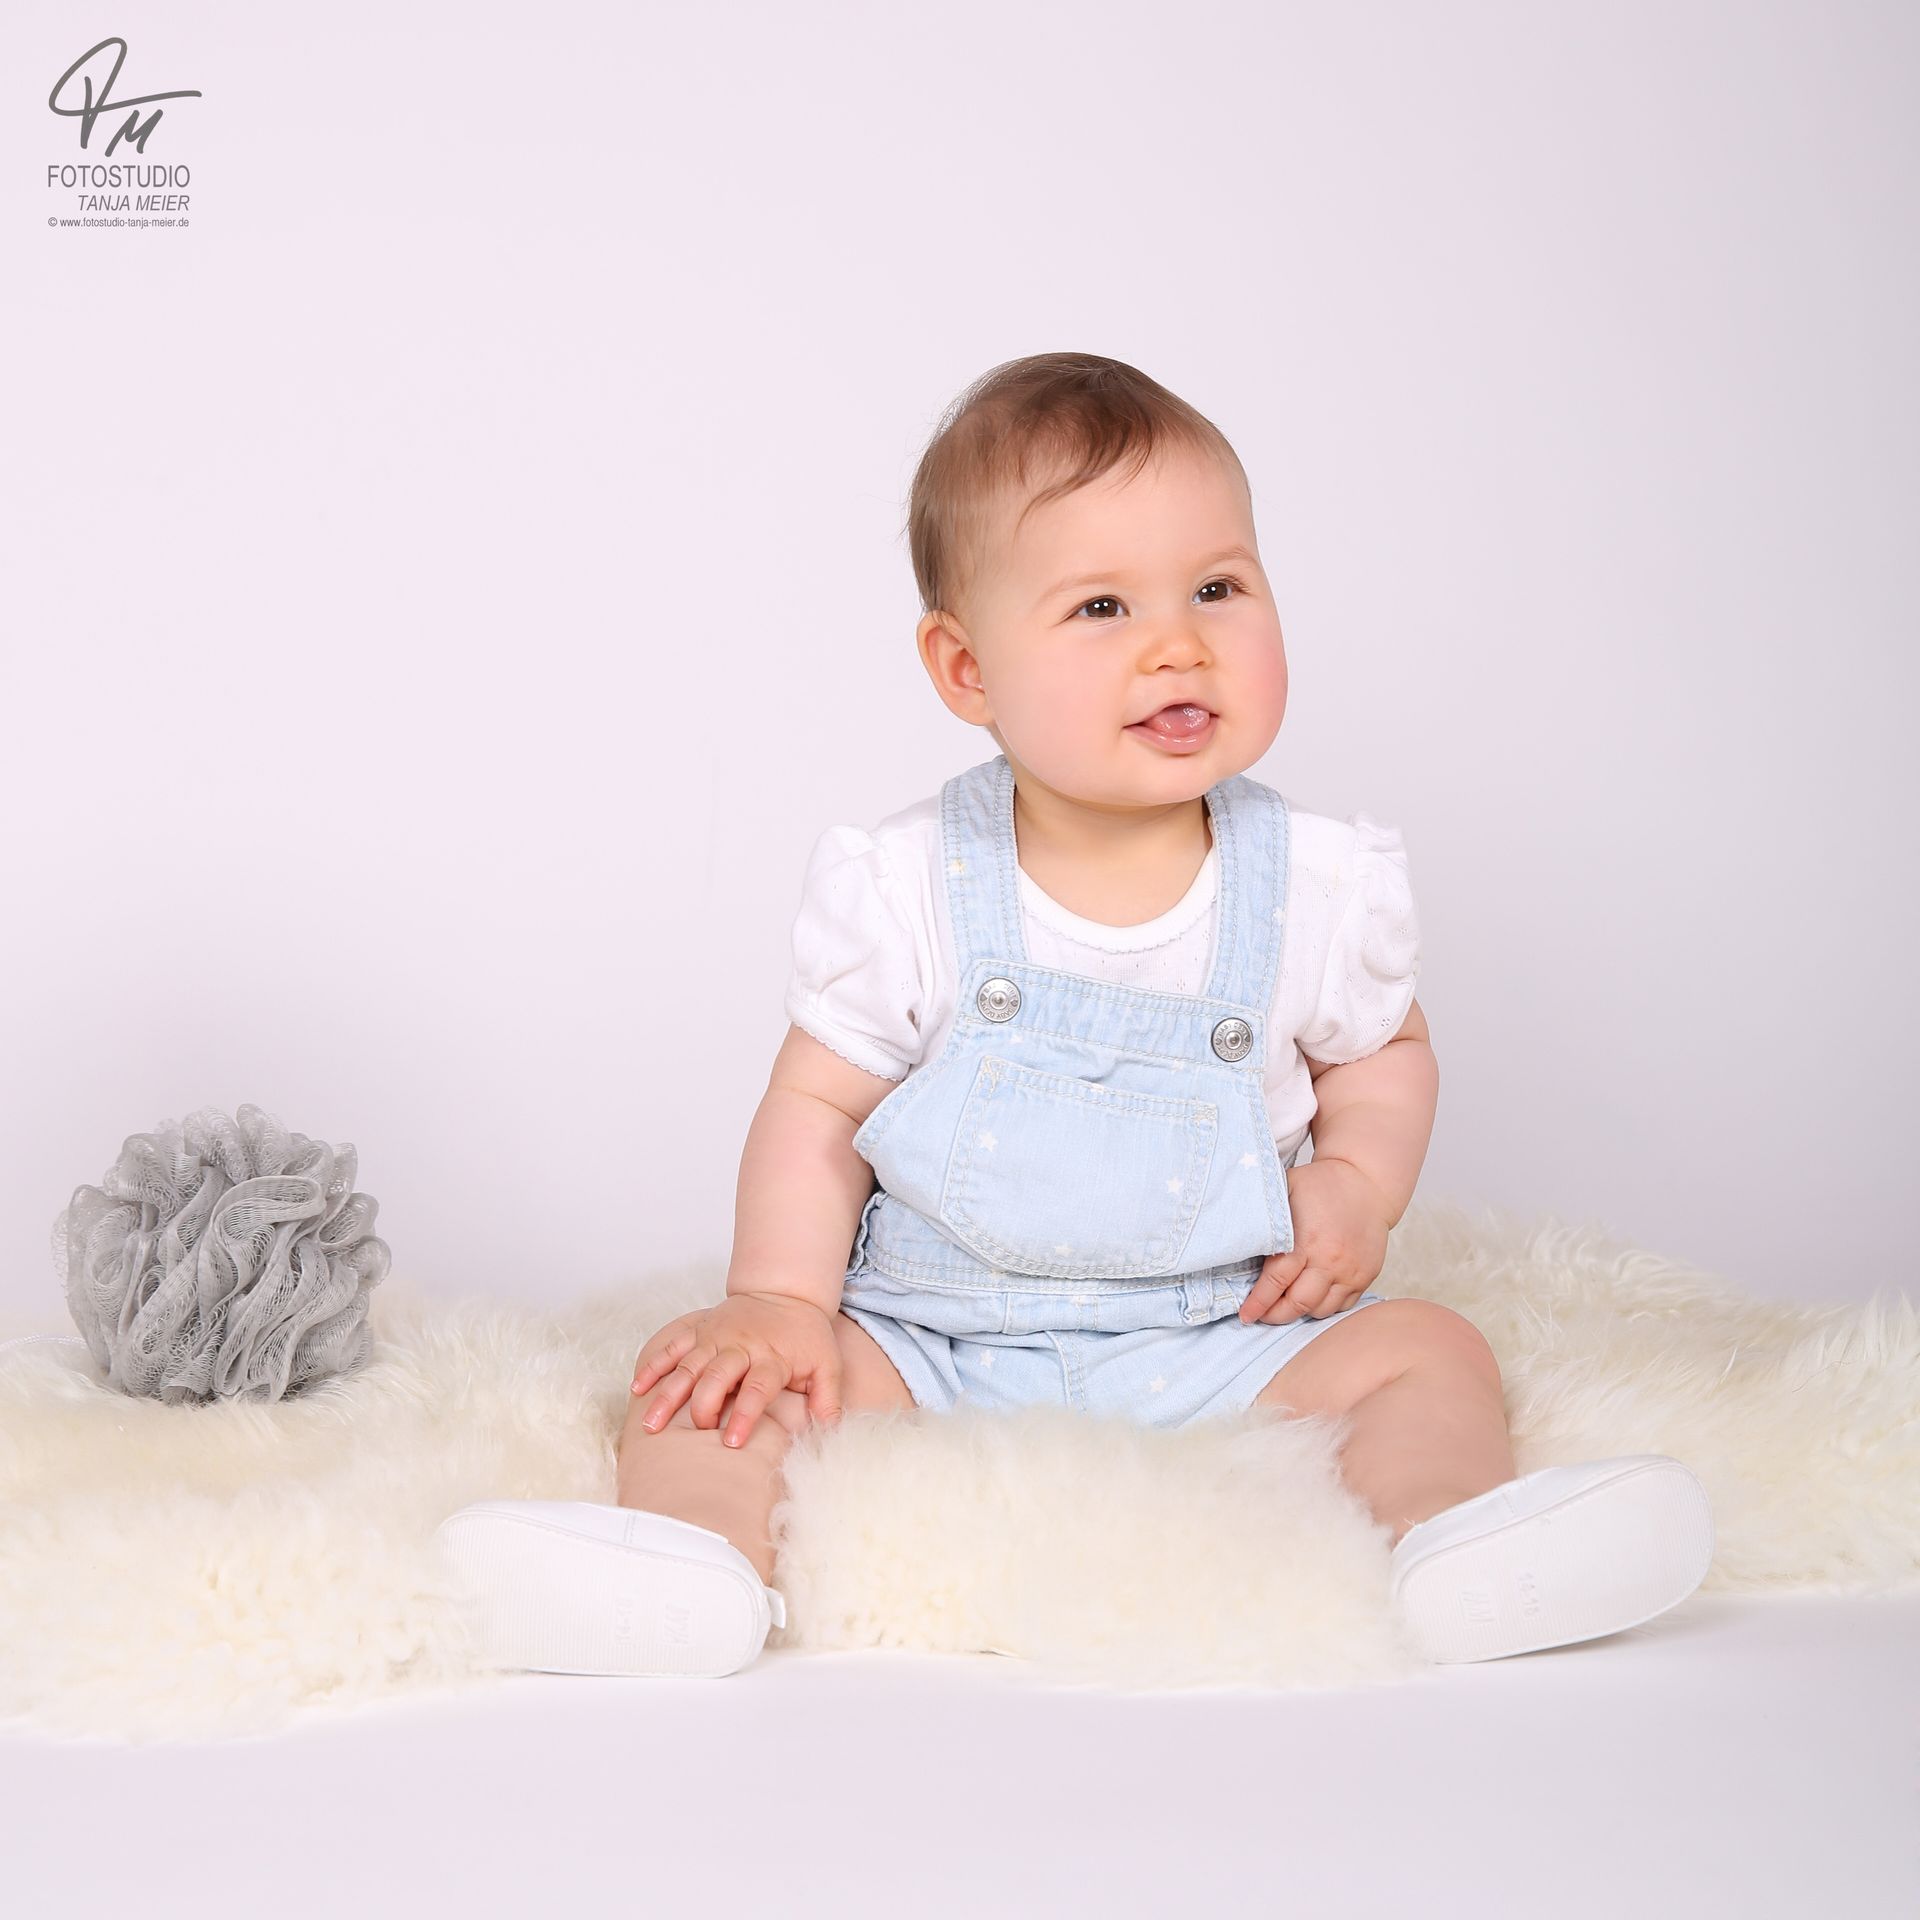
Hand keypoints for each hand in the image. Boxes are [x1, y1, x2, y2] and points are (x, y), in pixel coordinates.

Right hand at [630, 1293, 843, 1447]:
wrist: (786, 1292)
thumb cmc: (806, 1336)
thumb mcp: (828, 1365)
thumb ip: (828, 1400)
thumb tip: (830, 1434)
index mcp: (772, 1356)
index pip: (757, 1388)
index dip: (744, 1415)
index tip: (731, 1442)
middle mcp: (740, 1345)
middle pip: (716, 1376)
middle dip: (703, 1406)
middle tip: (696, 1432)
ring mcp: (716, 1336)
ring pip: (688, 1365)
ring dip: (668, 1394)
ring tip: (651, 1423)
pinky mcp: (700, 1329)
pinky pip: (673, 1346)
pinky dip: (654, 1365)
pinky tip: (638, 1388)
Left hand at [1238, 1157, 1391, 1325]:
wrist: (1365, 1182)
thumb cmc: (1319, 1185)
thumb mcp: (1285, 1189)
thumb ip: (1264, 1216)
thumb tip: (1233, 1235)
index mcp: (1306, 1241)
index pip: (1276, 1282)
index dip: (1258, 1303)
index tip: (1245, 1314)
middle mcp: (1330, 1261)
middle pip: (1298, 1304)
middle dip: (1275, 1315)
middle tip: (1261, 1315)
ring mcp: (1350, 1272)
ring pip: (1320, 1310)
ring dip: (1299, 1313)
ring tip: (1284, 1306)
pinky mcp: (1365, 1276)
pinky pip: (1342, 1305)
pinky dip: (1323, 1307)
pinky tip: (1310, 1299)